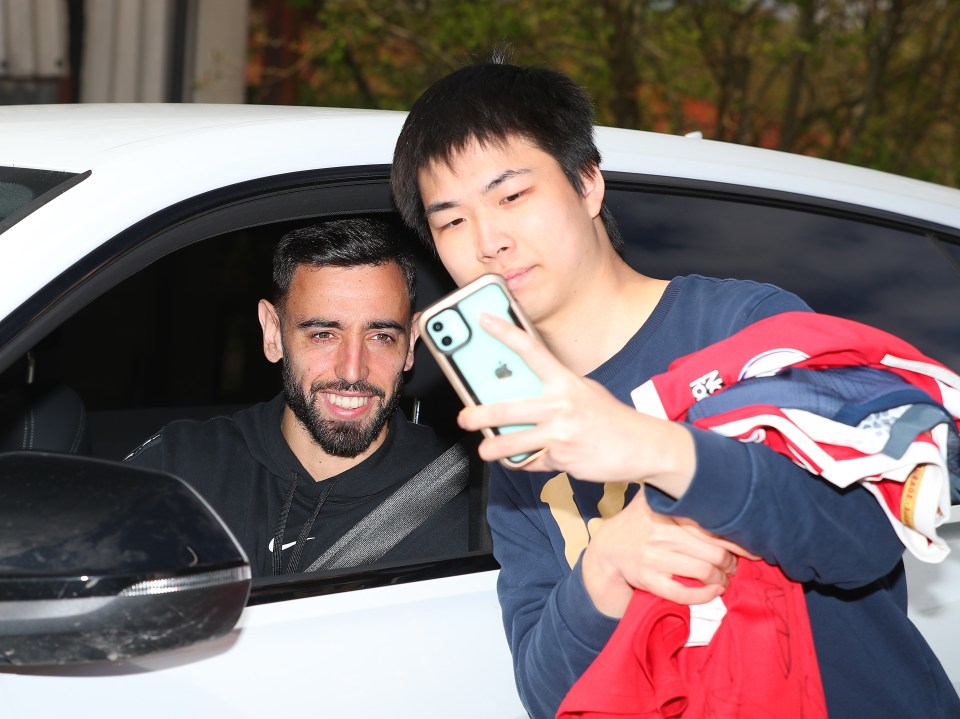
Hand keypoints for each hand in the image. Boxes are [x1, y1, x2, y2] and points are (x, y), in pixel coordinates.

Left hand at [458, 313, 695, 495]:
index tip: (483, 319)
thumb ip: (554, 391)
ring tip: (485, 449)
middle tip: (464, 417)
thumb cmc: (610, 418)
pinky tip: (527, 460)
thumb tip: (518, 393)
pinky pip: (535, 461)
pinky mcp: (563, 458)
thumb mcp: (584, 393)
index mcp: (566, 381)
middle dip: (478, 415)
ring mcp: (561, 433)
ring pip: (513, 442)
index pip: (531, 350)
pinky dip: (529, 462)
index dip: (505, 332)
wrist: (644, 446)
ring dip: (493, 448)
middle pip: (507, 408)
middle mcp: (561, 405)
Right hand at [580, 491, 749, 616]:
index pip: (712, 526)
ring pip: (704, 571)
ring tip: (724, 577)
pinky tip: (715, 591)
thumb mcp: (654, 500)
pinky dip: (705, 595)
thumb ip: (679, 494)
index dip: (737, 540)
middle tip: (733, 565)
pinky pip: (683, 593)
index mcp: (666, 510)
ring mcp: (654, 557)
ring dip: (722, 578)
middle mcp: (660, 532)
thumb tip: (721, 488)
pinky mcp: (648, 579)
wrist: (608, 549)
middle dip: (731, 562)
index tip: (750, 547)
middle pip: (714, 550)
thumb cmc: (639, 523)